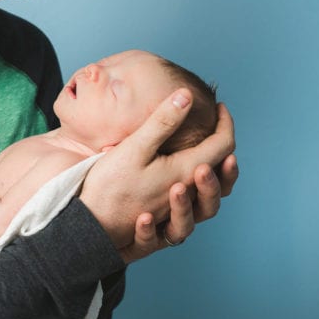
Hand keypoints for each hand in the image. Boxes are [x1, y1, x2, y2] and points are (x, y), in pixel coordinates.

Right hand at [79, 90, 235, 253]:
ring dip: (218, 170)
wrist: (93, 223)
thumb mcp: (135, 147)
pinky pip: (195, 207)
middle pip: (222, 169)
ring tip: (215, 155)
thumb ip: (163, 121)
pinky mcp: (164, 216)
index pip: (223, 145)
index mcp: (187, 171)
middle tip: (218, 124)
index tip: (219, 107)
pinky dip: (201, 190)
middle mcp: (188, 192)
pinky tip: (190, 180)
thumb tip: (187, 95)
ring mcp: (177, 207)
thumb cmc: (111, 185)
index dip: (225, 122)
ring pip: (211, 190)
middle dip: (225, 142)